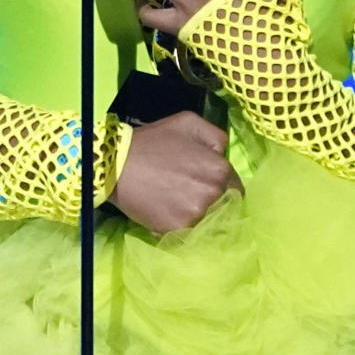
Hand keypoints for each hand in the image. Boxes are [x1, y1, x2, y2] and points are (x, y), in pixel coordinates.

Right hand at [109, 111, 243, 234]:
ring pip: (206, 221)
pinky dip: (178, 226)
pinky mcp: (178, 230)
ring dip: (196, 215)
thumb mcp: (188, 122)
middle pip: (223, 206)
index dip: (223, 187)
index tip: (206, 186)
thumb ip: (216, 137)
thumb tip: (224, 155)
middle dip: (211, 201)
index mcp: (220, 169)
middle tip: (188, 194)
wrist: (117, 164)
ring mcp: (196, 214)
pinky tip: (166, 213)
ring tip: (176, 204)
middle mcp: (213, 193)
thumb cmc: (153, 140)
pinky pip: (187, 232)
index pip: (236, 188)